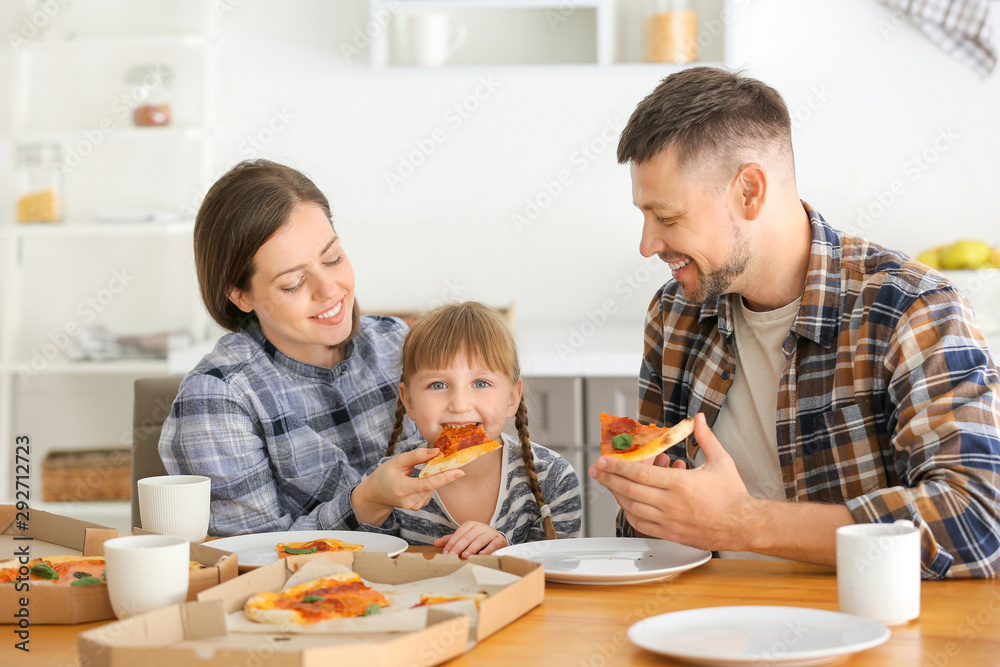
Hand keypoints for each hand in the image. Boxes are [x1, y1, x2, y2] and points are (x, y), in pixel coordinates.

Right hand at [351, 448, 463, 525]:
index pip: (427, 484)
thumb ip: (417, 456)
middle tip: (442, 460)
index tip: (460, 472)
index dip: (444, 477)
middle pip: (432, 485)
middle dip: (440, 472)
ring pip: (432, 488)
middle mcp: (409, 500)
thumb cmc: (385, 475)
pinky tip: (417, 481)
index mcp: (402, 488)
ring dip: (432, 477)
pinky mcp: (417, 507)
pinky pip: (429, 492)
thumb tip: (436, 451)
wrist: (376, 494)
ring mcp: (414, 506)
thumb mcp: (397, 461)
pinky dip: (428, 484)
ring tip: (416, 473)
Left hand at [433, 521, 507, 557]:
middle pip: (467, 537)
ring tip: (464, 556)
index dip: (451, 543)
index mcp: (470, 525)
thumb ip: (451, 540)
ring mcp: (489, 532)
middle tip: (451, 555)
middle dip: (458, 547)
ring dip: (471, 548)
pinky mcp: (498, 539)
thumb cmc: (477, 538)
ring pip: (479, 540)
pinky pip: (493, 544)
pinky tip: (482, 555)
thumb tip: (435, 544)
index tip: (445, 552)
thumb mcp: (464, 537)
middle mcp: (480, 527)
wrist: (497, 538)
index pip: (459, 534)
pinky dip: (487, 550)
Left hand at [589, 413, 756, 551]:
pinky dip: (630, 512)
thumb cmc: (733, 495)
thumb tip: (698, 419)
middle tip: (597, 470)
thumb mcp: (721, 461)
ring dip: (617, 494)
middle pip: (629, 491)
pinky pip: (641, 524)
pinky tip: (628, 502)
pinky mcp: (669, 534)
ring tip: (610, 482)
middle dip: (609, 479)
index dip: (618, 467)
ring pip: (632, 508)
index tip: (604, 460)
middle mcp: (671, 504)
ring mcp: (668, 521)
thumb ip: (705, 438)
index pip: (641, 474)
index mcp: (680, 484)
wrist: (743, 525)